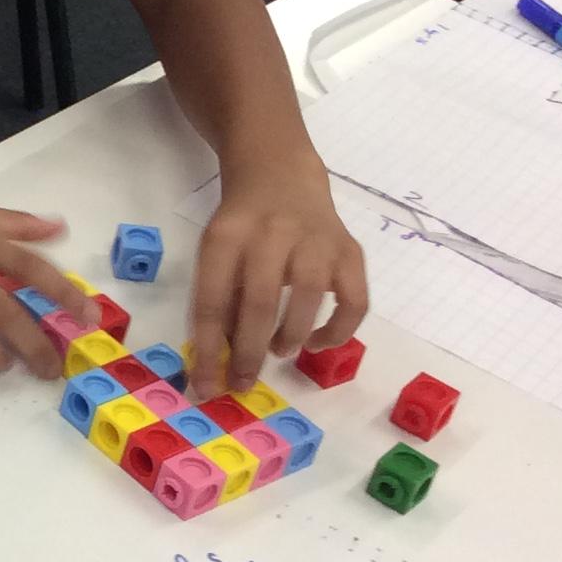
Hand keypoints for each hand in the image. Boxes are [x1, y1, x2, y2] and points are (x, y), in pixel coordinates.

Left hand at [188, 151, 367, 396]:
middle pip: (259, 302)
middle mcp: (272, 232)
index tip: (207, 387)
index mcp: (227, 235)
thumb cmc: (241, 226)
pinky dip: (339, 330)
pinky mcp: (349, 249)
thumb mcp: (216, 251)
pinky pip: (354, 299)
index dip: (207, 350)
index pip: (212, 300)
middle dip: (248, 353)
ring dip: (290, 336)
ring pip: (307, 297)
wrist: (280, 174)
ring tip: (279, 350)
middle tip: (243, 381)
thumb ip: (218, 299)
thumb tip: (215, 362)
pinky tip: (319, 342)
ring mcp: (316, 239)